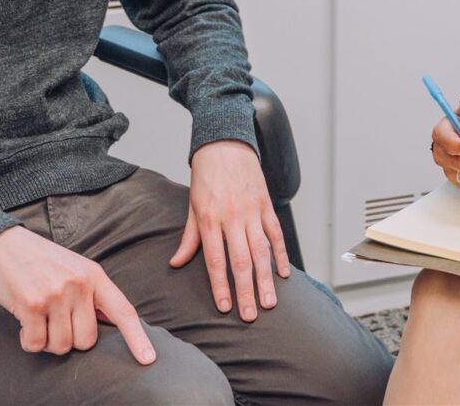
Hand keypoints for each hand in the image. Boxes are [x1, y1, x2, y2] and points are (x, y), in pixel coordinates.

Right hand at [0, 226, 154, 363]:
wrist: (2, 244)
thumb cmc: (40, 260)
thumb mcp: (75, 268)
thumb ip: (93, 294)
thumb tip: (110, 324)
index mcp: (95, 275)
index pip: (122, 310)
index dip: (137, 337)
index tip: (149, 358)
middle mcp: (79, 284)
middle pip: (87, 340)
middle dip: (70, 339)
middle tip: (55, 320)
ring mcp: (55, 294)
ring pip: (61, 346)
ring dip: (47, 340)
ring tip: (39, 317)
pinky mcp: (30, 305)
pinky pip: (36, 344)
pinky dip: (29, 341)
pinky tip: (25, 322)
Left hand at [169, 139, 290, 321]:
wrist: (225, 144)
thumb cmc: (207, 175)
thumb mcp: (192, 206)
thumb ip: (189, 238)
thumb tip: (176, 263)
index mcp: (210, 220)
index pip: (215, 260)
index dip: (220, 286)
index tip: (224, 307)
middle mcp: (232, 218)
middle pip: (240, 261)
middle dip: (246, 291)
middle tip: (251, 315)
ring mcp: (252, 212)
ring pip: (261, 251)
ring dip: (266, 279)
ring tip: (270, 302)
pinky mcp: (266, 205)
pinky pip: (276, 234)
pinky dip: (281, 255)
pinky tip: (283, 273)